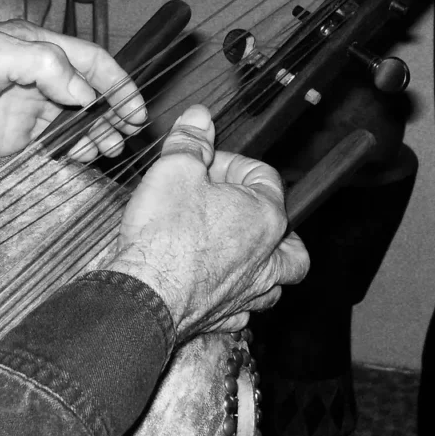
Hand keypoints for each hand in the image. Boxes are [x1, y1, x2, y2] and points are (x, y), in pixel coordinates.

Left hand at [0, 20, 146, 163]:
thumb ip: (45, 66)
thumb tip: (84, 94)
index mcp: (38, 47)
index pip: (92, 62)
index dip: (118, 84)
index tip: (136, 109)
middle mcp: (38, 76)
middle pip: (90, 93)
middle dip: (113, 113)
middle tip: (126, 135)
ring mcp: (29, 107)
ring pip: (78, 120)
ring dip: (98, 134)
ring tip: (108, 151)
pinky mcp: (16, 136)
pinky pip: (56, 143)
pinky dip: (75, 151)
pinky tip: (82, 159)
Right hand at [108, 105, 308, 340]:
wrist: (144, 295)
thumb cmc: (164, 235)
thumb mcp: (174, 170)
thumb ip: (191, 141)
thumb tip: (199, 117)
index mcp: (264, 217)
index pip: (266, 177)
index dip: (231, 163)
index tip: (204, 162)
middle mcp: (266, 259)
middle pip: (290, 239)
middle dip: (270, 221)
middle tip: (242, 210)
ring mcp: (248, 293)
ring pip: (276, 281)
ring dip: (265, 266)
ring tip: (242, 254)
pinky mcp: (224, 319)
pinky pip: (245, 310)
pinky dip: (238, 298)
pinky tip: (219, 289)